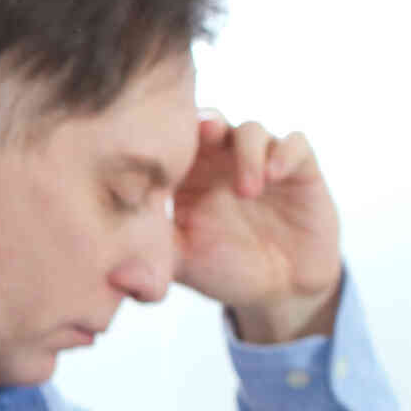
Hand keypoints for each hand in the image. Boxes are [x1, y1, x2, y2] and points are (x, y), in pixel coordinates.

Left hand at [172, 112, 341, 343]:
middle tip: (200, 135)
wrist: (278, 288)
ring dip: (246, 151)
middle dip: (203, 124)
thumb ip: (149, 261)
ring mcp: (261, 162)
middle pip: (209, 122)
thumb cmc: (221, 269)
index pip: (171, 144)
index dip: (162, 140)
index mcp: (186, 176)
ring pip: (251, 129)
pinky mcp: (300, 170)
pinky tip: (273, 177)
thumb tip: (110, 279)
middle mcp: (221, 162)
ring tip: (245, 191)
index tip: (154, 152)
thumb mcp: (182, 264)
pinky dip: (284, 153)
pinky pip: (295, 144)